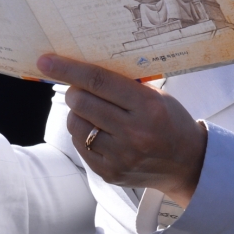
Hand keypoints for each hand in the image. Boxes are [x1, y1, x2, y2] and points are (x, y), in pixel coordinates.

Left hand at [38, 53, 207, 206]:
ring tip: (93, 113)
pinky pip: (80, 146)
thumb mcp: (156, 95)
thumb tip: (82, 66)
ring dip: (78, 114)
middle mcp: (134, 132)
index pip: (99, 81)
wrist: (186, 163)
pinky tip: (98, 131)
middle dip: (74, 91)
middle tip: (81, 90)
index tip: (46, 60)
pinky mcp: (110, 173)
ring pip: (76, 125)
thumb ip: (123, 83)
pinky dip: (83, 133)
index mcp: (147, 106)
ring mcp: (121, 156)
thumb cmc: (170, 120)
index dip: (69, 69)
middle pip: (82, 102)